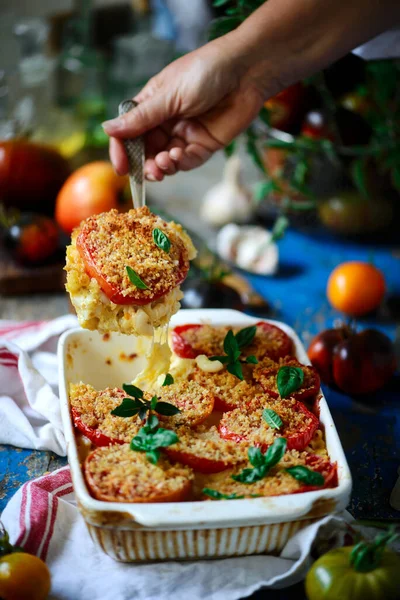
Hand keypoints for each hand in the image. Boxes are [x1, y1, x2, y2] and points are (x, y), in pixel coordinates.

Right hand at [102, 37, 265, 180]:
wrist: (246, 72)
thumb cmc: (206, 71)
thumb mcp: (168, 94)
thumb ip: (141, 118)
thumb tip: (107, 129)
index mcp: (151, 104)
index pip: (128, 132)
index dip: (122, 150)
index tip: (121, 167)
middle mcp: (165, 121)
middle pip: (145, 151)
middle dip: (144, 164)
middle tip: (148, 171)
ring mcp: (184, 134)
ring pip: (164, 160)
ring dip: (161, 166)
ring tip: (164, 163)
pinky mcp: (203, 145)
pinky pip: (186, 162)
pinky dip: (180, 163)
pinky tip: (179, 156)